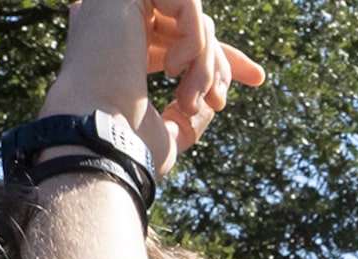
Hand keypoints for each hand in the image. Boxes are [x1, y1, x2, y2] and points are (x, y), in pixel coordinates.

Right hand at [46, 0, 264, 174]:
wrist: (100, 136)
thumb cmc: (129, 146)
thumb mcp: (170, 132)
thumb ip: (188, 111)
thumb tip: (209, 101)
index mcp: (117, 45)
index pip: (178, 36)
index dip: (218, 54)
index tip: (257, 77)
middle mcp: (113, 19)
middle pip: (191, 26)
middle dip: (216, 65)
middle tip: (218, 101)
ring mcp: (116, 4)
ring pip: (192, 17)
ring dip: (205, 63)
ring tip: (190, 100)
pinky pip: (188, 3)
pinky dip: (195, 40)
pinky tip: (174, 70)